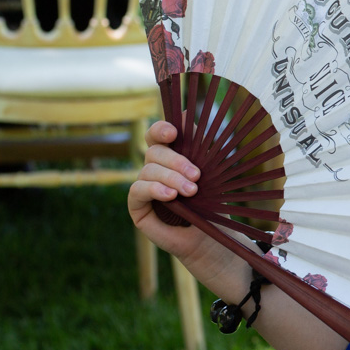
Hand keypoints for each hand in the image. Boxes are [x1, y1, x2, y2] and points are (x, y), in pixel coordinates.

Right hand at [128, 120, 225, 272]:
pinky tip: (170, 196)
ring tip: (191, 191)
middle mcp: (155, 169)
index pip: (157, 135)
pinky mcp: (137, 207)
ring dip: (171, 178)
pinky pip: (137, 191)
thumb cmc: (212, 205)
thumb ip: (198, 144)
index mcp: (171, 156)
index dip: (161, 129)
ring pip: (148, 170)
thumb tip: (185, 111)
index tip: (174, 133)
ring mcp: (144, 188)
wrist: (212, 238)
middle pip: (153, 151)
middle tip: (197, 175)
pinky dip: (154, 190)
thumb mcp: (210, 171)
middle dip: (176, 161)